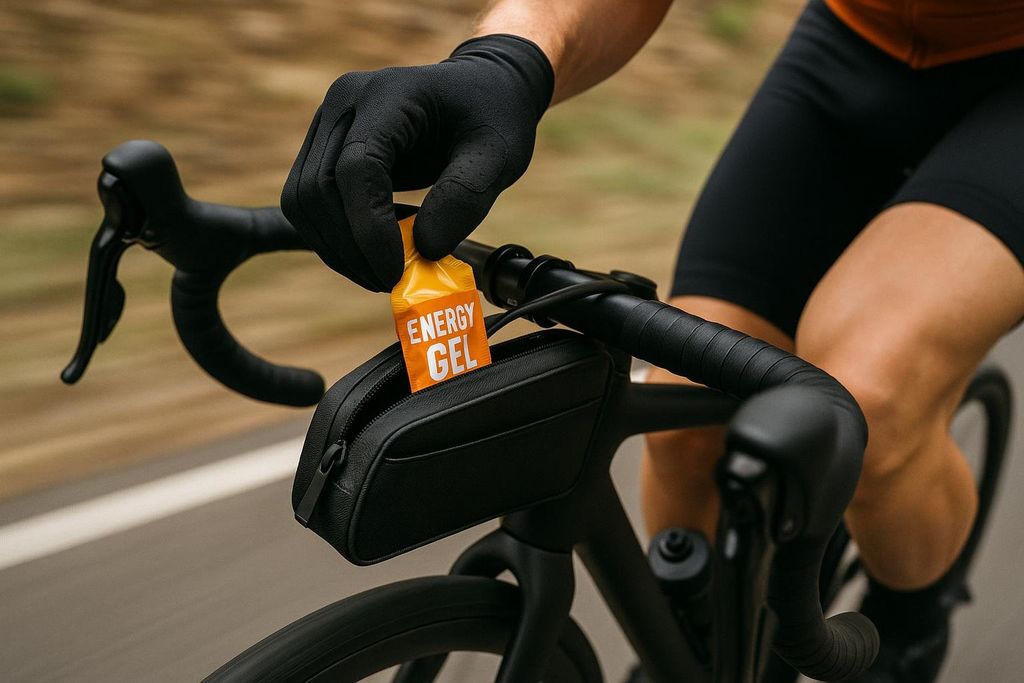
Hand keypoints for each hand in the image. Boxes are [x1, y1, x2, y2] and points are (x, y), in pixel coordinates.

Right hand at [281, 34, 553, 291]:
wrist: (480, 92)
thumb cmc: (492, 118)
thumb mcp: (499, 155)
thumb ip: (465, 197)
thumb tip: (424, 248)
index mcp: (387, 95)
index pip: (356, 168)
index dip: (370, 228)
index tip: (397, 272)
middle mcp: (343, 104)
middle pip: (317, 189)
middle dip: (351, 247)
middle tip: (393, 282)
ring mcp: (326, 125)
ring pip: (302, 202)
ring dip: (338, 249)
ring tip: (387, 269)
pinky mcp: (323, 150)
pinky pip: (310, 205)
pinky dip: (337, 239)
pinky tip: (379, 247)